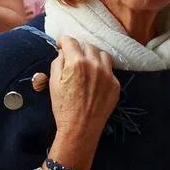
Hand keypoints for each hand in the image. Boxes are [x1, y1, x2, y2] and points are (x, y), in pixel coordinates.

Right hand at [47, 36, 120, 169]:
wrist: (81, 129)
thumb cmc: (63, 108)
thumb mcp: (53, 83)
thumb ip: (58, 62)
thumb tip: (63, 53)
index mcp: (77, 63)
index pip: (71, 41)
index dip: (64, 41)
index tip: (61, 44)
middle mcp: (95, 65)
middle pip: (88, 46)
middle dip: (79, 49)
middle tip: (73, 58)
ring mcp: (108, 75)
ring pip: (102, 55)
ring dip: (93, 56)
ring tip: (86, 66)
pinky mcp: (115, 85)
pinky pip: (109, 70)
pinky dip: (101, 70)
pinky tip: (94, 81)